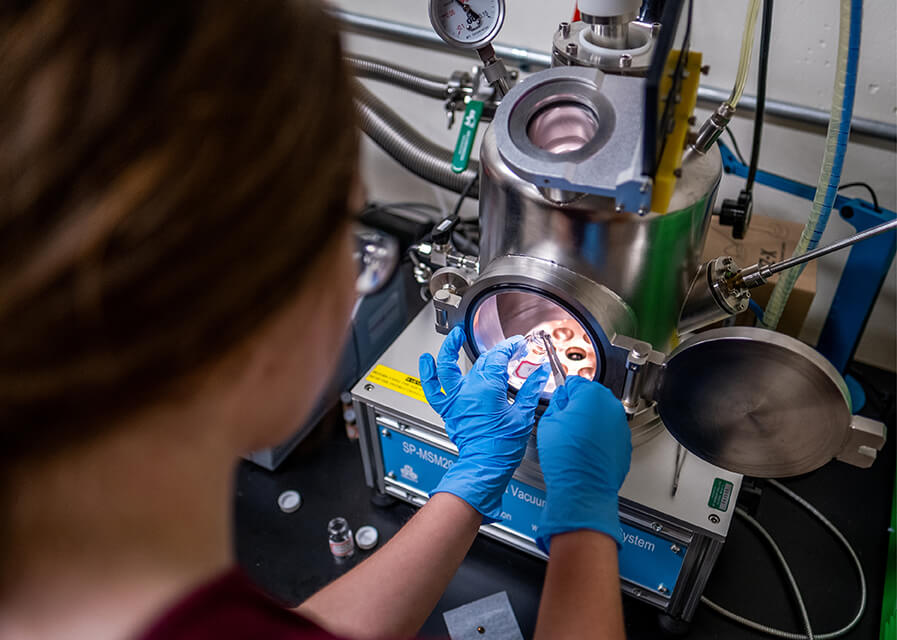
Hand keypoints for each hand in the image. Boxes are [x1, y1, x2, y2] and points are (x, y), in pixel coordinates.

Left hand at [419, 326, 548, 521]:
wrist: (484, 467)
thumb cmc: (501, 447)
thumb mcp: (523, 416)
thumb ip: (530, 391)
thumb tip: (539, 374)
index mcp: (489, 389)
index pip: (499, 358)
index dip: (509, 347)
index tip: (517, 344)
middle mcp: (469, 390)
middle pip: (482, 361)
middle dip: (496, 351)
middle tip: (507, 349)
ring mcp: (456, 399)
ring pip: (449, 367)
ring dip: (450, 348)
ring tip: (454, 334)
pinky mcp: (449, 410)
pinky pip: (433, 389)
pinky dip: (427, 373)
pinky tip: (426, 360)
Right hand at [535, 376, 631, 551]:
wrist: (583, 489)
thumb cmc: (567, 459)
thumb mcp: (549, 422)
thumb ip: (557, 403)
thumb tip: (561, 400)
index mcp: (592, 395)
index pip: (575, 382)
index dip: (563, 393)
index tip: (560, 401)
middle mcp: (611, 407)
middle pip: (591, 397)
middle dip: (578, 406)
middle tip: (564, 423)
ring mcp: (620, 425)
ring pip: (602, 415)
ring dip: (590, 421)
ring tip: (575, 439)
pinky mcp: (624, 443)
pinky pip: (609, 432)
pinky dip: (600, 437)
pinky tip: (586, 449)